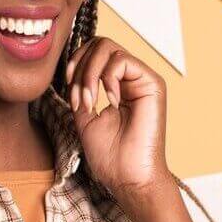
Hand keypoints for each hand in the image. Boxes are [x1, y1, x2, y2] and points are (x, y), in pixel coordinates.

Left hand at [65, 36, 172, 197]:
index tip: (69, 92)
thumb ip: (79, 89)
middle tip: (79, 98)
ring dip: (89, 75)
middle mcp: (130, 78)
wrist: (127, 177)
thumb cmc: (109, 154)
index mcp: (116, 84)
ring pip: (106, 48)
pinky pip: (121, 60)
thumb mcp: (84, 115)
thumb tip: (70, 67)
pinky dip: (106, 78)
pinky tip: (111, 102)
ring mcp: (142, 78)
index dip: (74, 64)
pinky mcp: (153, 82)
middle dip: (79, 67)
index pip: (92, 52)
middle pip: (98, 44)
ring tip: (90, 102)